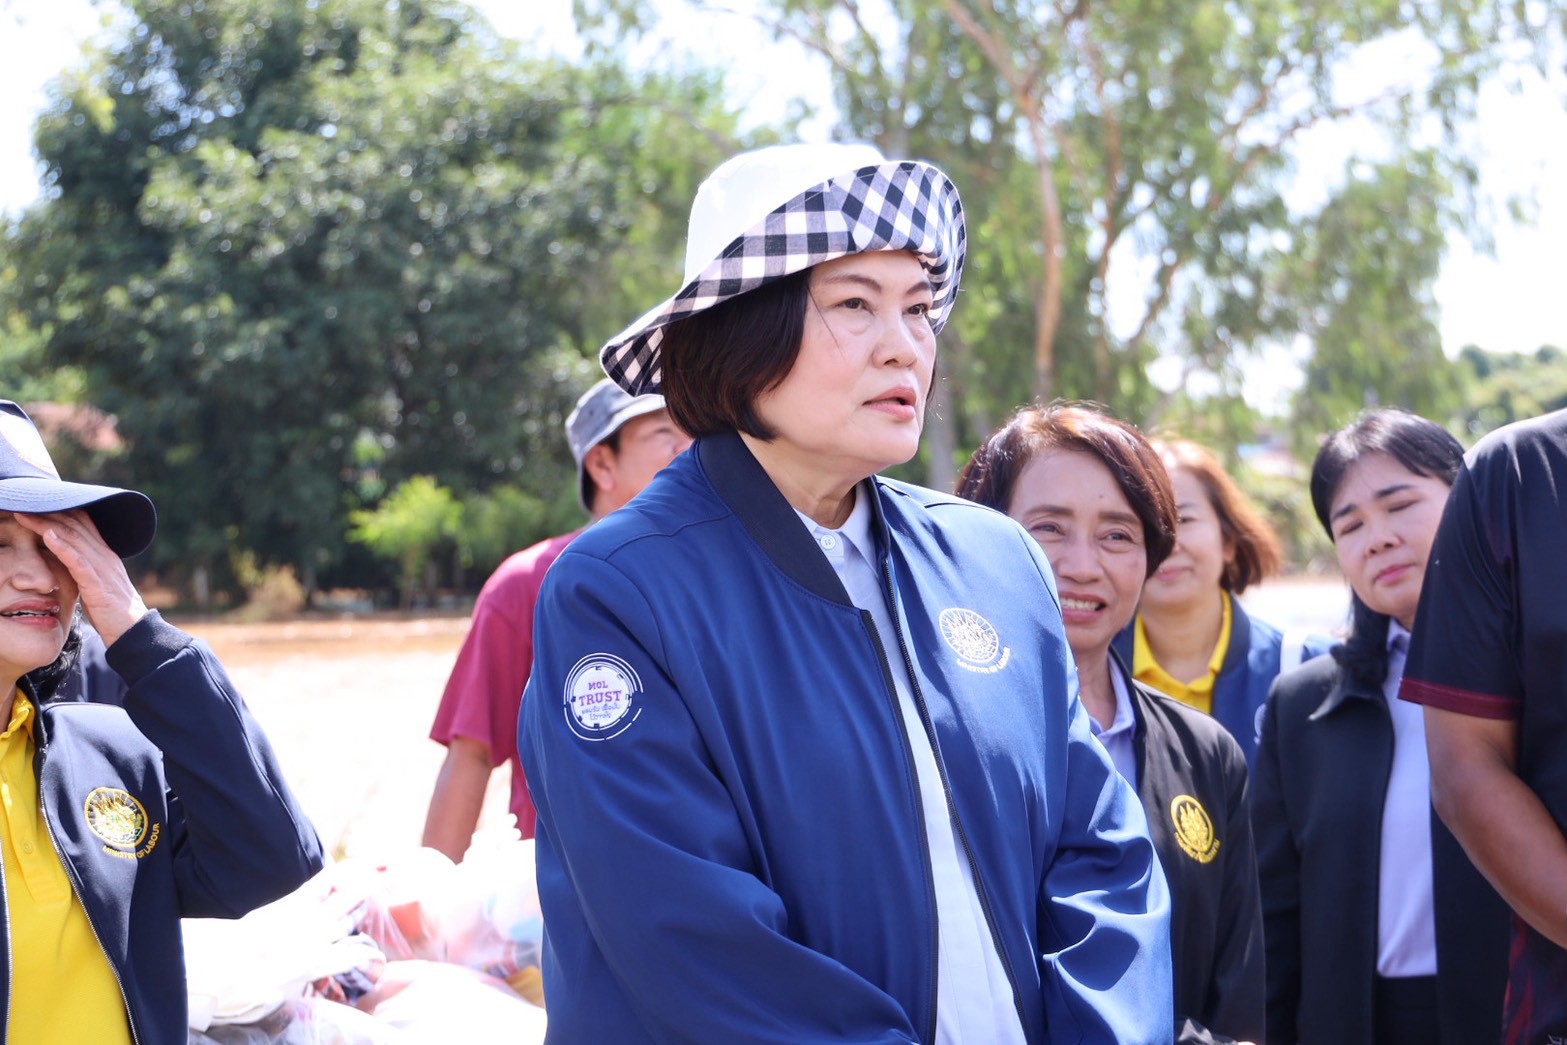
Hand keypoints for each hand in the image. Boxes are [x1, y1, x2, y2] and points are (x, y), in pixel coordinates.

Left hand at [13, 510, 148, 646]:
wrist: (134, 632)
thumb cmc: (113, 612)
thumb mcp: (97, 585)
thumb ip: (84, 570)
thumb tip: (64, 562)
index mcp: (106, 555)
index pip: (83, 524)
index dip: (60, 511)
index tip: (37, 504)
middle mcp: (105, 557)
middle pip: (75, 526)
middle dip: (48, 513)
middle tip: (23, 503)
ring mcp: (103, 570)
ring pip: (74, 539)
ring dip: (47, 525)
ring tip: (26, 515)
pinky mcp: (98, 586)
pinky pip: (78, 562)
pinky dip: (62, 547)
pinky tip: (48, 536)